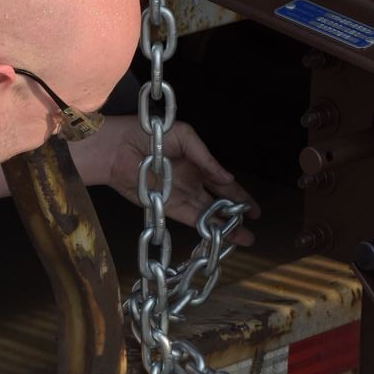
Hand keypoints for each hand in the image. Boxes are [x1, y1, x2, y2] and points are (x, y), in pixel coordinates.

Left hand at [77, 116, 258, 233]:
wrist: (119, 146)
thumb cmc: (151, 133)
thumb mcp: (186, 137)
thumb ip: (207, 157)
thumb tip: (227, 178)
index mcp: (198, 166)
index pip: (224, 184)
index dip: (240, 196)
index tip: (255, 210)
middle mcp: (191, 184)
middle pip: (219, 204)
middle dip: (236, 216)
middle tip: (253, 228)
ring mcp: (181, 197)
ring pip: (208, 215)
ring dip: (225, 227)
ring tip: (244, 239)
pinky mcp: (168, 206)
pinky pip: (191, 218)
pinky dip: (206, 226)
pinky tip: (220, 234)